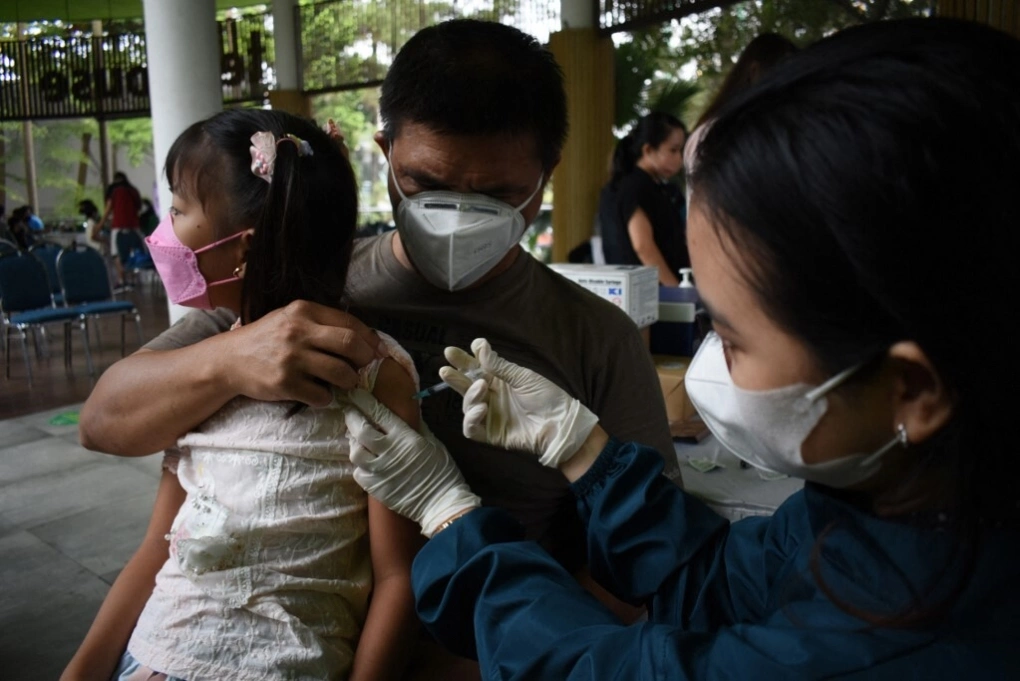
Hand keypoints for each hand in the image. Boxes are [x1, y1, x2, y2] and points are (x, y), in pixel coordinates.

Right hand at [223, 300, 387, 406]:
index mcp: (303, 310)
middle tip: (365, 367)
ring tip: (344, 382)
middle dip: (366, 359)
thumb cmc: (267, 339)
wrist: (229, 360)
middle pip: (350, 344)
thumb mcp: (291, 319)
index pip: (350, 322)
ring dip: (350, 381)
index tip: (379, 351)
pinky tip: (319, 393)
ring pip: (341, 373)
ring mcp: (291, 358)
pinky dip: (326, 397)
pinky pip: (322, 395)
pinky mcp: (285, 383)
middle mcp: (298, 331)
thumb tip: (366, 339)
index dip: (371, 339)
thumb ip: (322, 323)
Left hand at [344, 389, 480, 536]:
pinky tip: (364, 461)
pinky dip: (359, 464)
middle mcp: (388, 451)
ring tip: (356, 438)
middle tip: (349, 411)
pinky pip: (358, 472)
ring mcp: (379, 471)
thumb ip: (417, 427)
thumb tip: (406, 412)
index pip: (379, 414)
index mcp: (404, 437)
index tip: (354, 393)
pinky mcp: (375, 488)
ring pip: (355, 452)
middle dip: (352, 417)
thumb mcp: (433, 442)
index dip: (364, 401)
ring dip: (353, 442)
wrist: (441, 503)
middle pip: (360, 430)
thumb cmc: (442, 471)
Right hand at [440, 339, 598, 468]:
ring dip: (469, 395)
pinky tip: (480, 408)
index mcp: (500, 381)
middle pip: (467, 386)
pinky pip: (471, 429)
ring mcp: (490, 416)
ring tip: (481, 387)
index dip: (466, 360)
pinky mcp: (491, 435)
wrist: (560, 424)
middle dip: (455, 376)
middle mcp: (492, 397)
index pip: (477, 369)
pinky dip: (471, 419)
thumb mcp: (524, 377)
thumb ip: (500, 366)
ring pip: (467, 406)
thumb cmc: (548, 397)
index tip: (460, 349)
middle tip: (445, 367)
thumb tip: (480, 347)